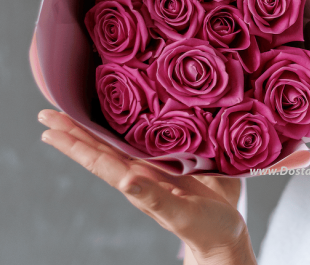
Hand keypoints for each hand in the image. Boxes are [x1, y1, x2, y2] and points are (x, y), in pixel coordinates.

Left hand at [38, 109, 255, 264]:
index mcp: (139, 184)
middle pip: (100, 150)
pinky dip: (126, 132)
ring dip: (92, 131)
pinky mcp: (172, 166)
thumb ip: (154, 199)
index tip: (50, 129)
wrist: (223, 235)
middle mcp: (141, 174)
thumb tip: (126, 182)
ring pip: (116, 146)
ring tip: (71, 115)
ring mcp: (154, 170)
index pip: (99, 161)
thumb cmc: (204, 228)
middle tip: (46, 113)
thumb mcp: (180, 214)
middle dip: (73, 132)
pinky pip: (143, 144)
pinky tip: (121, 124)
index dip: (74, 145)